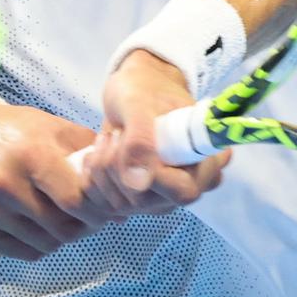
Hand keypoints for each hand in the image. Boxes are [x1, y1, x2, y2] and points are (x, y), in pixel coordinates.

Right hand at [0, 102, 126, 261]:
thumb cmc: (19, 133)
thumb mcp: (57, 131)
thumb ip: (93, 160)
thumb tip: (124, 201)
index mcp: (31, 155)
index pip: (75, 200)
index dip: (99, 210)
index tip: (108, 208)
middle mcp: (5, 185)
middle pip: (62, 227)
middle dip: (85, 226)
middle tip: (92, 217)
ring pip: (45, 244)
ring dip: (65, 237)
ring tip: (69, 219)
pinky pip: (23, 252)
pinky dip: (41, 244)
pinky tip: (45, 226)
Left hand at [81, 50, 230, 214]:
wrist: (133, 90)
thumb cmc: (145, 89)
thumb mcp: (139, 104)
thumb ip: (140, 139)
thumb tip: (138, 184)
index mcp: (205, 161)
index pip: (182, 191)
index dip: (151, 175)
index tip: (129, 140)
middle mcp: (187, 184)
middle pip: (147, 201)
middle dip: (118, 167)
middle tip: (116, 134)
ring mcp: (160, 196)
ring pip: (121, 205)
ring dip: (102, 170)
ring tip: (108, 138)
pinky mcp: (135, 200)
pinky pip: (104, 206)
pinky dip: (92, 179)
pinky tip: (97, 154)